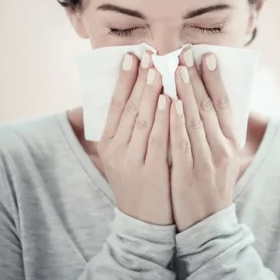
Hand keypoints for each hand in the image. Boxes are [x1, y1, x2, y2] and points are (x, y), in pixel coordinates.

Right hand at [98, 52, 172, 225]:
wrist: (143, 223)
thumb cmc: (139, 182)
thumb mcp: (125, 155)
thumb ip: (128, 128)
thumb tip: (137, 93)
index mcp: (108, 143)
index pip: (115, 105)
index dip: (123, 79)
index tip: (132, 56)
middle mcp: (116, 150)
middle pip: (128, 108)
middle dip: (139, 80)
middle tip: (148, 55)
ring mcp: (132, 161)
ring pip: (142, 121)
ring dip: (151, 94)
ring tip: (158, 70)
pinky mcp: (151, 172)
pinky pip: (159, 140)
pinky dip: (165, 119)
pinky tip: (171, 101)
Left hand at [170, 47, 239, 231]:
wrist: (208, 224)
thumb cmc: (211, 185)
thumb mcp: (222, 157)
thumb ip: (216, 131)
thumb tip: (208, 100)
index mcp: (230, 142)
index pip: (223, 104)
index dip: (215, 79)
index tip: (206, 56)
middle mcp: (221, 148)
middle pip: (208, 107)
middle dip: (196, 78)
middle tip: (184, 53)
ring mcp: (206, 161)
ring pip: (195, 120)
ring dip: (185, 93)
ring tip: (175, 69)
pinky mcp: (188, 173)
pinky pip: (181, 143)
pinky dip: (176, 122)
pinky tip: (169, 104)